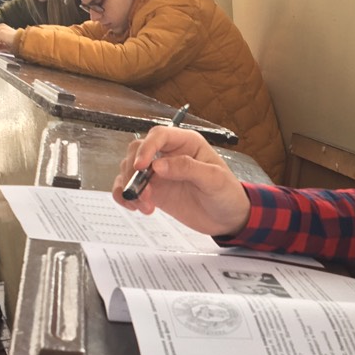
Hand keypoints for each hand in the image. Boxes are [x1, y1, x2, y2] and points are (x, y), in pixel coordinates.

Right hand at [113, 126, 251, 236]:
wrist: (229, 219)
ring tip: (145, 205)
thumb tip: (159, 165)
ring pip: (130, 170)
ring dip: (130, 187)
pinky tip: (136, 207)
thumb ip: (187, 169)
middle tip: (141, 191)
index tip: (140, 166)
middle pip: (138, 150)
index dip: (146, 148)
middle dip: (133, 170)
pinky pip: (131, 188)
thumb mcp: (214, 179)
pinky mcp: (154, 191)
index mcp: (186, 143)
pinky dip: (126, 197)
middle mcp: (169, 154)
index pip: (159, 135)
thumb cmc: (227, 194)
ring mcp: (159, 173)